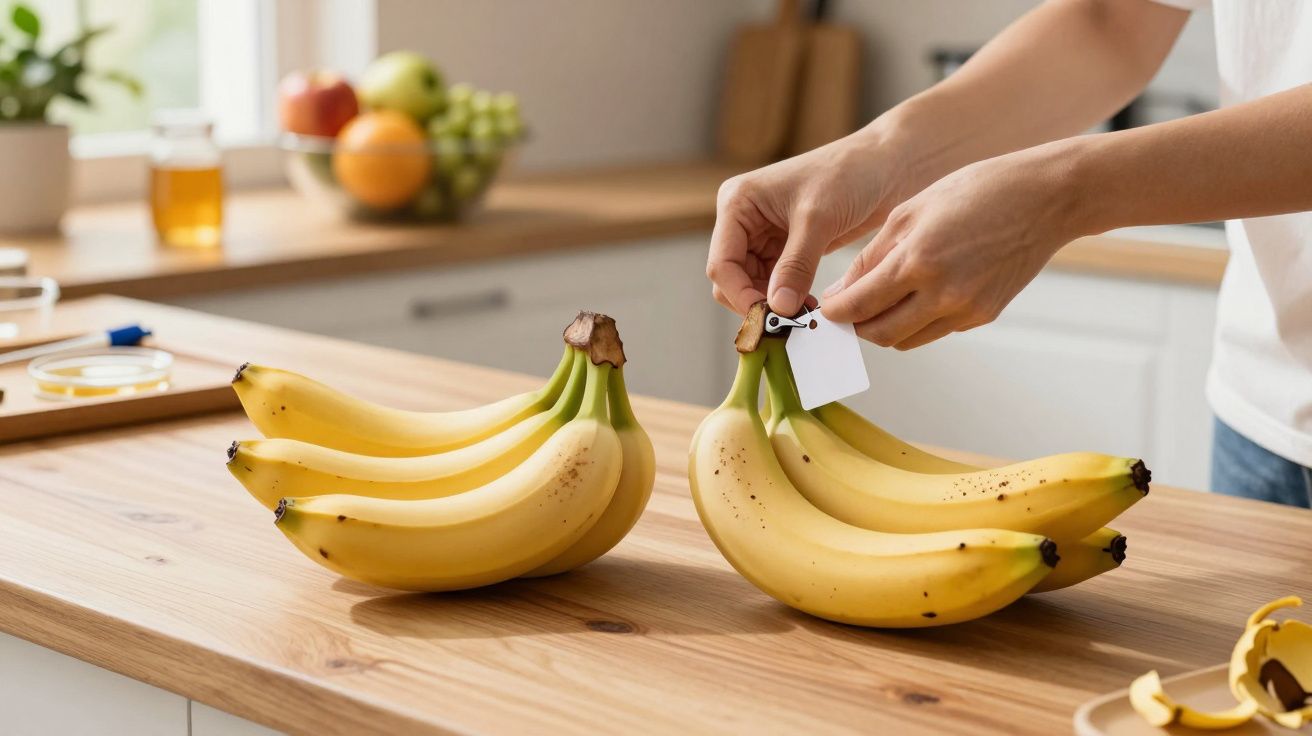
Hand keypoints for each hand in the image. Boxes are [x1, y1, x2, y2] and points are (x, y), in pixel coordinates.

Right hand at [706, 130, 907, 315]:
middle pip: (732, 278)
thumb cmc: (849, 174)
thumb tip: (779, 309)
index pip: (722, 262)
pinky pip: (775, 283)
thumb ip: (795, 266)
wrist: (886, 164)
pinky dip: (787, 298)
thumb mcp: (818, 221)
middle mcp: (743, 219)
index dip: (740, 294)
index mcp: (737, 202)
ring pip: (752, 285)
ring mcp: (763, 234)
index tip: (769, 319)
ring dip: (773, 304)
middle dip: (756, 301)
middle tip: (788, 323)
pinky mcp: (785, 247)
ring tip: (804, 315)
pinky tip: (808, 305)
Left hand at [822, 142, 1084, 349]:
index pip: (859, 306)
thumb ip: (872, 256)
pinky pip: (936, 331)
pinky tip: (918, 295)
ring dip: (885, 328)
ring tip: (879, 303)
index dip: (835, 313)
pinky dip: (917, 321)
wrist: (1045, 199)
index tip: (825, 309)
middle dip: (856, 327)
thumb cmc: (975, 191)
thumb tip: (841, 292)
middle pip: (879, 334)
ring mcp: (966, 309)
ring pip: (906, 340)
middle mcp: (942, 293)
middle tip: (847, 311)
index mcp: (917, 260)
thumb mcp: (910, 211)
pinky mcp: (984, 317)